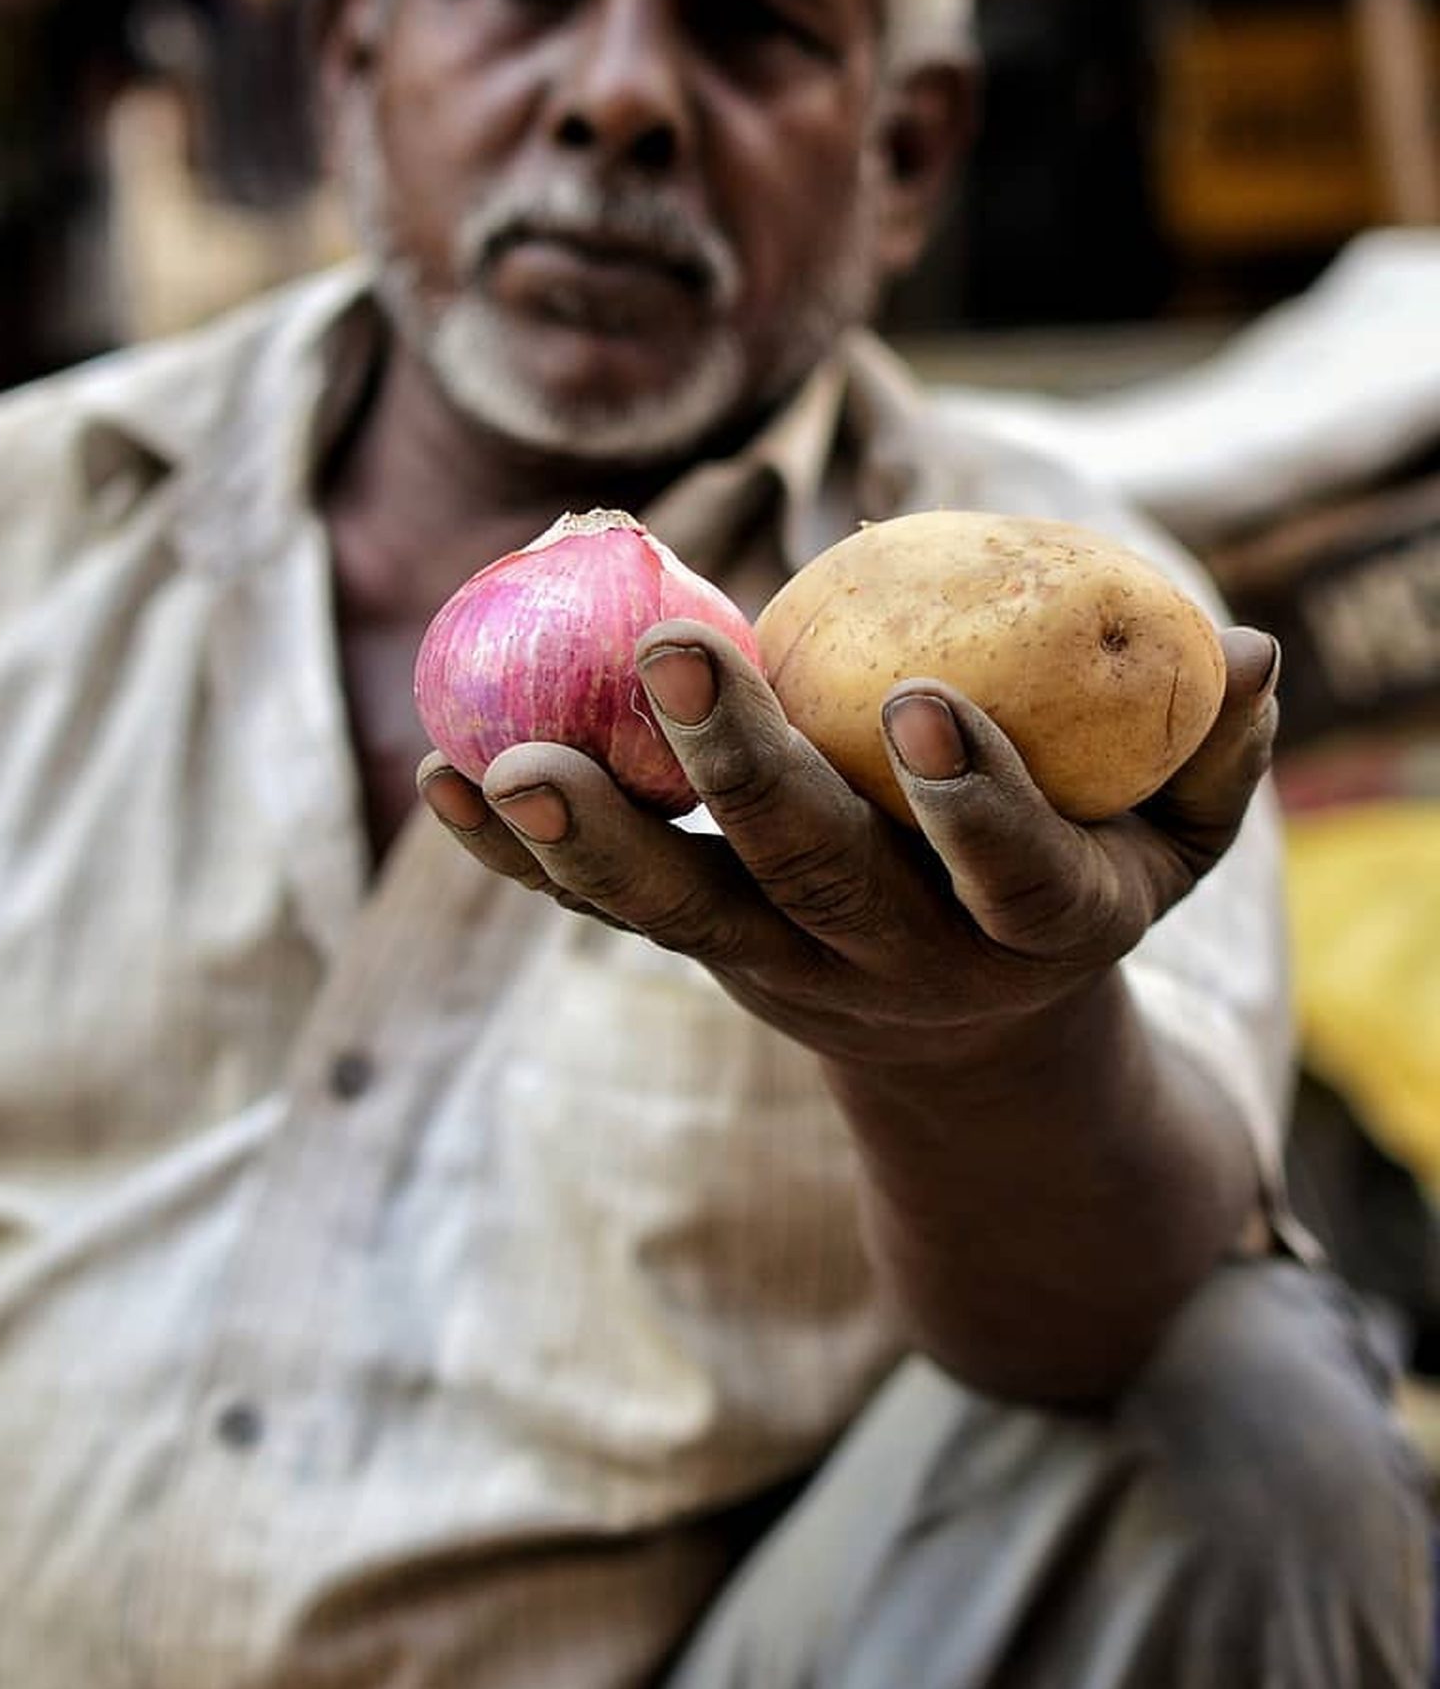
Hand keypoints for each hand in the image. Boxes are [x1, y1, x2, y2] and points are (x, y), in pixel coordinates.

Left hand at [417, 620, 1279, 1073]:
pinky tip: (439, 776)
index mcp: (1030, 927)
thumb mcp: (1168, 843)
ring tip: (502, 760)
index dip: (976, 801)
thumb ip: (1209, 754)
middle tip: (676, 657)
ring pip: (674, 908)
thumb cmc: (1071, 887)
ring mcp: (780, 962)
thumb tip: (1250, 646)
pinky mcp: (698, 947)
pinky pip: (598, 901)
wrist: (966, 1041)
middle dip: (743, 774)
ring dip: (587, 836)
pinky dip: (517, 851)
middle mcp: (895, 958)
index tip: (927, 705)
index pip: (1011, 873)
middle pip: (810, 877)